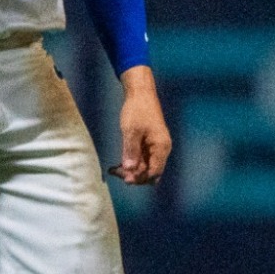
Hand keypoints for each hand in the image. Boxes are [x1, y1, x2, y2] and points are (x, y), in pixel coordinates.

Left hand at [111, 65, 171, 185]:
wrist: (140, 94)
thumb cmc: (138, 110)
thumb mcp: (131, 131)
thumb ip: (131, 151)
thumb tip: (130, 169)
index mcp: (161, 147)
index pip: (154, 171)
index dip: (140, 178)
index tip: (125, 179)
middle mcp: (160, 150)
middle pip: (149, 172)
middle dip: (134, 176)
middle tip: (116, 173)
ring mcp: (154, 147)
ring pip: (144, 166)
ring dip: (130, 170)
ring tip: (113, 170)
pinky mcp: (147, 144)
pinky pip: (140, 159)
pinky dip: (130, 163)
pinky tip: (116, 165)